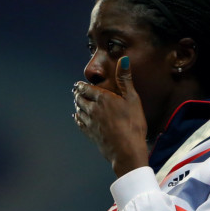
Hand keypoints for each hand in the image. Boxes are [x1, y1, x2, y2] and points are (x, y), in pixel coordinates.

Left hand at [73, 56, 148, 177]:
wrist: (127, 151)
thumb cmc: (133, 124)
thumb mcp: (133, 99)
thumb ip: (125, 79)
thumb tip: (123, 59)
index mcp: (103, 98)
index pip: (87, 89)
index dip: (82, 86)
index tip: (79, 84)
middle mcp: (93, 109)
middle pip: (80, 99)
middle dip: (78, 94)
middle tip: (76, 92)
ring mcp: (90, 123)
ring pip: (79, 110)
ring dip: (77, 105)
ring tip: (77, 102)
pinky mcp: (91, 135)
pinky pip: (80, 124)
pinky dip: (77, 118)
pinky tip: (78, 117)